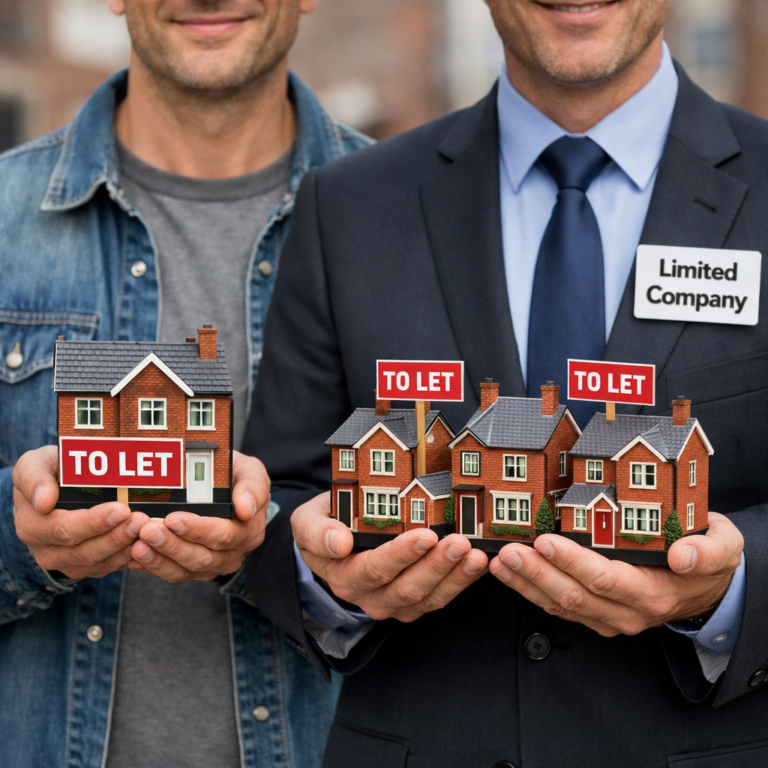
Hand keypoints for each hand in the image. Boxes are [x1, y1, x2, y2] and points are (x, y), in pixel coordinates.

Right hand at [13, 446, 147, 578]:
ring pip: (98, 562)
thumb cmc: (47, 472)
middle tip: (141, 520)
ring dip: (124, 547)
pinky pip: (107, 568)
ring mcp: (65, 561)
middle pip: (84, 551)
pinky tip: (145, 542)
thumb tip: (44, 501)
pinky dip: (127, 557)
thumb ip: (34, 478)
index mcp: (32, 525)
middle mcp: (45, 550)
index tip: (121, 510)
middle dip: (115, 536)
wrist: (53, 487)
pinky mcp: (85, 567)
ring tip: (146, 529)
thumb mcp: (32, 464)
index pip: (64, 529)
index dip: (93, 522)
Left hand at [127, 450, 269, 582]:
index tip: (173, 519)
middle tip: (147, 529)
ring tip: (136, 545)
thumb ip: (253, 488)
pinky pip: (173, 574)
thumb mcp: (252, 473)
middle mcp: (233, 553)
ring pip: (184, 570)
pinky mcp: (193, 569)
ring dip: (158, 559)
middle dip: (171, 545)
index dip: (197, 529)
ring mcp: (212, 564)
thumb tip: (245, 509)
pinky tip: (134, 557)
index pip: (223, 535)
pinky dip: (152, 566)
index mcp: (248, 530)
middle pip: (201, 557)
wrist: (229, 489)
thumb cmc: (238, 479)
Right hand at [293, 492, 488, 621]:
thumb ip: (315, 531)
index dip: (400, 555)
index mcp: (341, 574)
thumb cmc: (326, 522)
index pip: (373, 569)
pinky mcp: (413, 603)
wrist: (335, 537)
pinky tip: (480, 563)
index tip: (425, 534)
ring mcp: (392, 602)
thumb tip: (338, 542)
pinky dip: (461, 582)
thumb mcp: (306, 520)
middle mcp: (367, 596)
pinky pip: (439, 598)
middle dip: (435, 565)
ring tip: (476, 554)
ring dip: (454, 577)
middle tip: (460, 542)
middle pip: (405, 588)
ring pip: (427, 597)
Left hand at [489, 512, 742, 636]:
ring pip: (560, 605)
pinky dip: (529, 590)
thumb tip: (684, 556)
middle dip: (537, 572)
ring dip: (526, 583)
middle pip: (574, 596)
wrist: (705, 587)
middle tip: (509, 549)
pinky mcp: (595, 616)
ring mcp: (609, 618)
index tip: (545, 540)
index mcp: (654, 593)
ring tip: (499, 560)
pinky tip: (507, 571)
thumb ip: (709, 551)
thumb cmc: (707, 558)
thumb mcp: (724, 546)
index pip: (606, 579)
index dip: (572, 562)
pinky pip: (558, 607)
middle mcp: (629, 612)